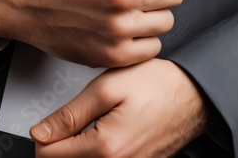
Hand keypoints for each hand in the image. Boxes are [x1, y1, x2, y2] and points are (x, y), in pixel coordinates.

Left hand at [30, 59, 209, 156]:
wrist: (196, 94)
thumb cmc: (158, 86)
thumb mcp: (106, 89)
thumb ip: (70, 115)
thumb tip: (40, 132)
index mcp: (105, 149)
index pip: (48, 156)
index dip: (43, 135)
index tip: (48, 121)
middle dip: (59, 144)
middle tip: (66, 121)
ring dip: (77, 149)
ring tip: (86, 126)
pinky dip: (96, 152)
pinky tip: (101, 134)